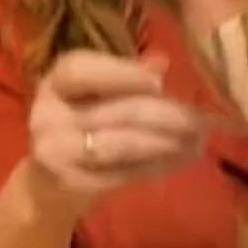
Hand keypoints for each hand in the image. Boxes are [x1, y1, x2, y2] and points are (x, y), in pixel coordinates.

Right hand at [29, 49, 204, 213]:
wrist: (50, 185)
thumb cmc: (83, 128)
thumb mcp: (98, 96)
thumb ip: (127, 77)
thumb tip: (161, 62)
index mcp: (55, 82)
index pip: (80, 69)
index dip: (120, 73)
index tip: (159, 82)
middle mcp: (46, 115)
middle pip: (113, 110)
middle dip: (164, 115)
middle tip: (201, 119)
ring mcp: (54, 152)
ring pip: (120, 145)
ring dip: (166, 143)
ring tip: (199, 141)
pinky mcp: (70, 184)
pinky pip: (122, 174)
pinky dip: (156, 166)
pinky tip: (181, 160)